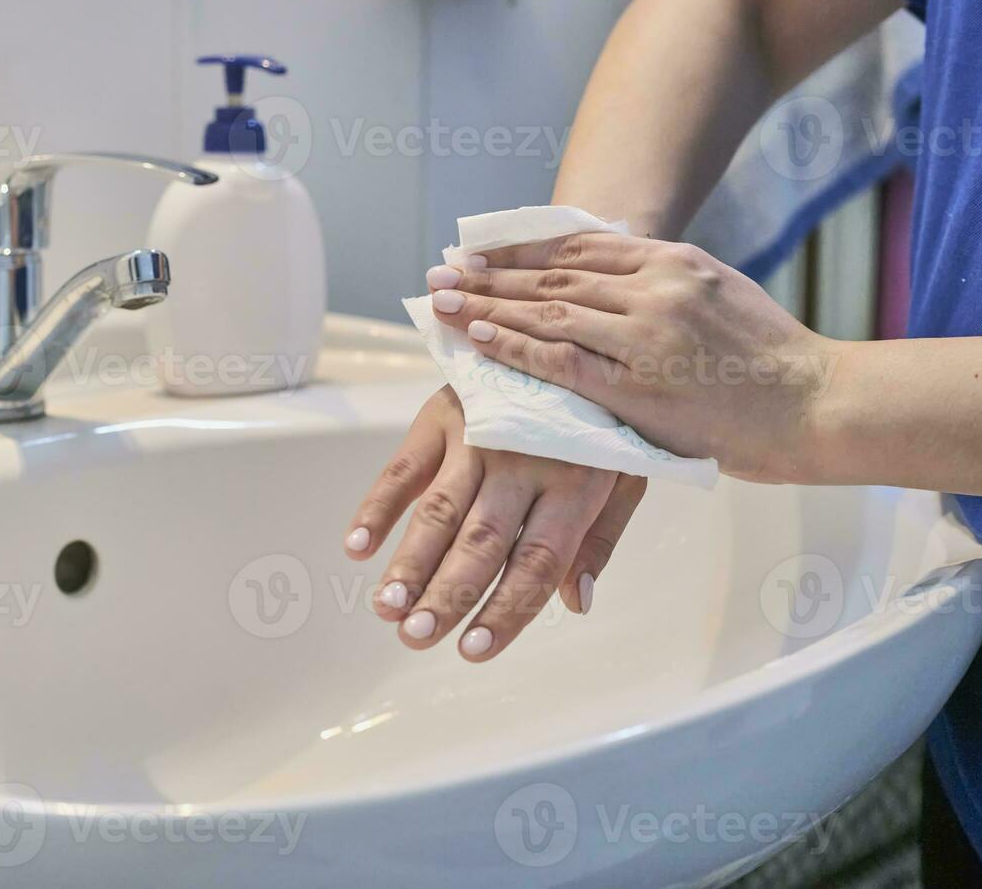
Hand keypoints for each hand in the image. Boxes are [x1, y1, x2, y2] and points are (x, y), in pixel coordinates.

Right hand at [344, 387, 645, 660]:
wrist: (568, 331)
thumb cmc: (601, 415)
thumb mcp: (624, 470)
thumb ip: (600, 538)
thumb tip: (576, 603)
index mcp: (575, 482)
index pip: (538, 560)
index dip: (507, 609)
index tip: (475, 650)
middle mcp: (523, 461)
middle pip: (481, 541)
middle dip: (447, 594)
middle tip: (417, 636)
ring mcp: (478, 435)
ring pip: (438, 510)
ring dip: (409, 561)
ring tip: (386, 608)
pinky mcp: (442, 413)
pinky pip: (403, 465)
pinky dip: (376, 506)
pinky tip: (357, 546)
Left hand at [426, 233, 841, 483]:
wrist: (816, 404)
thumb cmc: (772, 358)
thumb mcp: (722, 293)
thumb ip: (668, 283)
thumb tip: (618, 278)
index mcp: (674, 261)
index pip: (580, 245)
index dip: (523, 247)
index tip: (482, 249)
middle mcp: (654, 288)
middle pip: (553, 273)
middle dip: (491, 273)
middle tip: (443, 271)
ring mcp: (644, 335)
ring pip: (547, 310)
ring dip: (487, 305)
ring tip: (442, 301)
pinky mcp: (636, 385)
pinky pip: (558, 360)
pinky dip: (512, 346)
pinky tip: (476, 339)